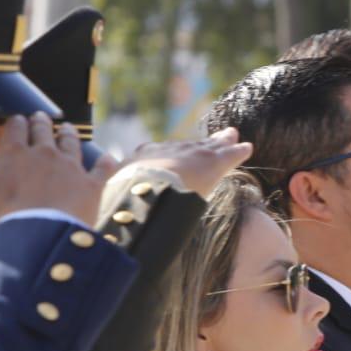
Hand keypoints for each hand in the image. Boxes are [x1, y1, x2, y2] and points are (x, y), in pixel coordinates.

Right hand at [0, 114, 117, 226]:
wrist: (37, 237)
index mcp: (14, 153)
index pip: (15, 128)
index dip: (16, 123)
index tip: (17, 120)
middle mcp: (44, 154)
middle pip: (43, 131)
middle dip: (40, 122)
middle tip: (40, 117)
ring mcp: (70, 167)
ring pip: (71, 143)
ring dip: (68, 133)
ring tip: (66, 128)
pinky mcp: (90, 185)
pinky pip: (102, 170)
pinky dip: (106, 163)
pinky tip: (108, 158)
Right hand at [125, 127, 252, 198]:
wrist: (144, 190)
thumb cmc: (125, 199)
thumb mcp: (114, 196)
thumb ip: (113, 199)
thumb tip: (102, 214)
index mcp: (143, 158)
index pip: (158, 154)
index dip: (168, 155)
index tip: (171, 156)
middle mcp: (168, 150)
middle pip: (186, 145)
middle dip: (198, 143)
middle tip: (208, 136)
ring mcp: (190, 154)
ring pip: (209, 146)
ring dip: (221, 142)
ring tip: (231, 136)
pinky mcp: (212, 162)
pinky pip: (229, 154)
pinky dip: (238, 151)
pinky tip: (247, 148)